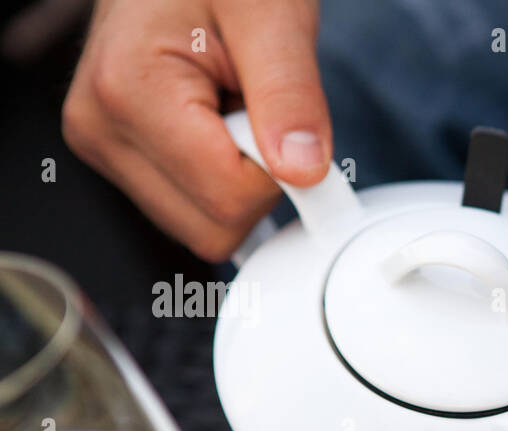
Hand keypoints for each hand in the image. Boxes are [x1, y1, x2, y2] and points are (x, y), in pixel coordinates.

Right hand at [62, 0, 329, 260]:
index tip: (290, 127)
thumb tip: (304, 171)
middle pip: (212, 229)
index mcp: (128, 91)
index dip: (281, 172)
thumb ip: (290, 96)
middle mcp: (100, 128)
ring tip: (231, 106)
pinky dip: (220, 179)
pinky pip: (192, 211)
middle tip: (255, 109)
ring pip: (202, 229)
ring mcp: (103, 147)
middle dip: (257, 182)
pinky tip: (215, 123)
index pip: (229, 199)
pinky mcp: (118, 157)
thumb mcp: (273, 16)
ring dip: (238, 181)